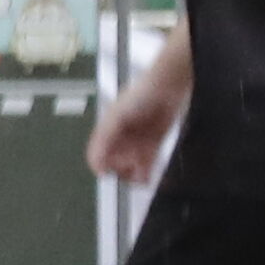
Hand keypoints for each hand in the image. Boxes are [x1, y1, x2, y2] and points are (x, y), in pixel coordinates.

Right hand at [94, 66, 181, 184]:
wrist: (168, 86)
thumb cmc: (139, 96)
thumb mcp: (115, 117)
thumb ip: (103, 140)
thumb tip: (96, 165)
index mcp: (107, 130)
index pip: (97, 155)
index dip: (101, 165)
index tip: (108, 173)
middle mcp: (120, 137)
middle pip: (114, 163)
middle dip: (120, 170)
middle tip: (129, 168)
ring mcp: (137, 141)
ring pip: (131, 166)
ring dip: (134, 175)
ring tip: (141, 178)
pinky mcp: (153, 143)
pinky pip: (147, 163)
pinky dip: (146, 173)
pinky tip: (147, 178)